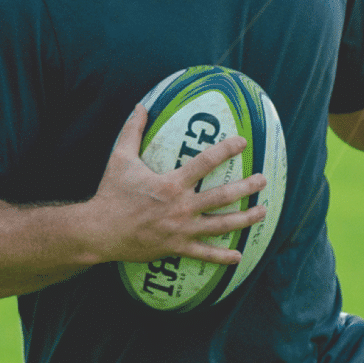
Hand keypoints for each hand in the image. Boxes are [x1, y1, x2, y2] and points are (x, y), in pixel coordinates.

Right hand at [88, 103, 267, 265]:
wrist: (99, 231)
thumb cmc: (111, 193)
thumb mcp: (120, 158)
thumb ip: (132, 131)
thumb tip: (141, 105)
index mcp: (171, 184)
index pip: (205, 163)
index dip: (226, 150)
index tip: (243, 142)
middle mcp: (181, 207)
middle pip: (222, 196)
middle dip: (246, 187)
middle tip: (263, 179)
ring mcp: (181, 230)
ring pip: (221, 225)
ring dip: (245, 219)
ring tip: (263, 211)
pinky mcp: (177, 248)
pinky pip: (204, 254)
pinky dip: (222, 257)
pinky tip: (239, 256)